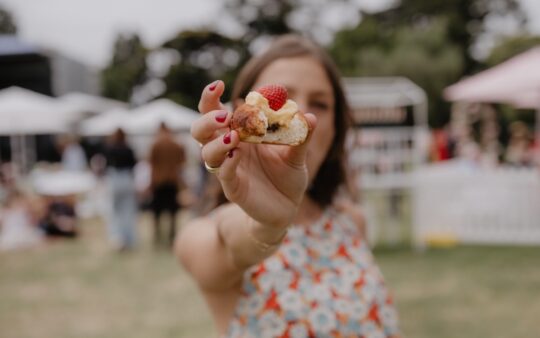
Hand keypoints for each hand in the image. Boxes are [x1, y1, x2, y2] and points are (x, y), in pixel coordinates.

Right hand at [191, 80, 316, 227]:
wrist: (288, 208)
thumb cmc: (287, 177)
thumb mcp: (297, 154)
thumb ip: (302, 136)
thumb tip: (310, 116)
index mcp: (240, 134)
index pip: (215, 111)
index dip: (210, 98)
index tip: (219, 84)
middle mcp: (228, 149)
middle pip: (201, 130)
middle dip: (207, 119)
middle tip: (224, 115)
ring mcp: (228, 169)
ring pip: (207, 153)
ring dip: (216, 142)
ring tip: (234, 137)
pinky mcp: (233, 188)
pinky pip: (223, 174)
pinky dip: (227, 164)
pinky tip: (236, 155)